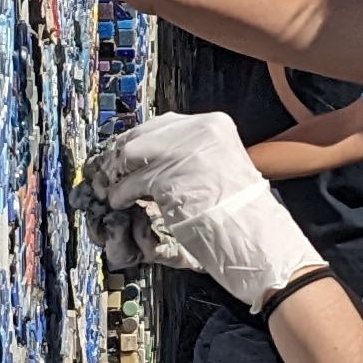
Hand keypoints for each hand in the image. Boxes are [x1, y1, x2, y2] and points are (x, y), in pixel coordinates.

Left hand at [87, 111, 330, 310]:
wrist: (257, 239)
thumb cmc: (240, 213)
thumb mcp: (219, 168)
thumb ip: (189, 154)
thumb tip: (148, 154)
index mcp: (214, 125)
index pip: (161, 123)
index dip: (136, 140)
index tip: (121, 156)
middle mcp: (199, 131)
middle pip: (141, 134)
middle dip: (119, 155)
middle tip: (105, 172)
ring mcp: (183, 152)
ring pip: (131, 155)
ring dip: (115, 176)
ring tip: (110, 191)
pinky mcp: (168, 178)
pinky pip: (131, 182)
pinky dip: (120, 193)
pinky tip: (120, 202)